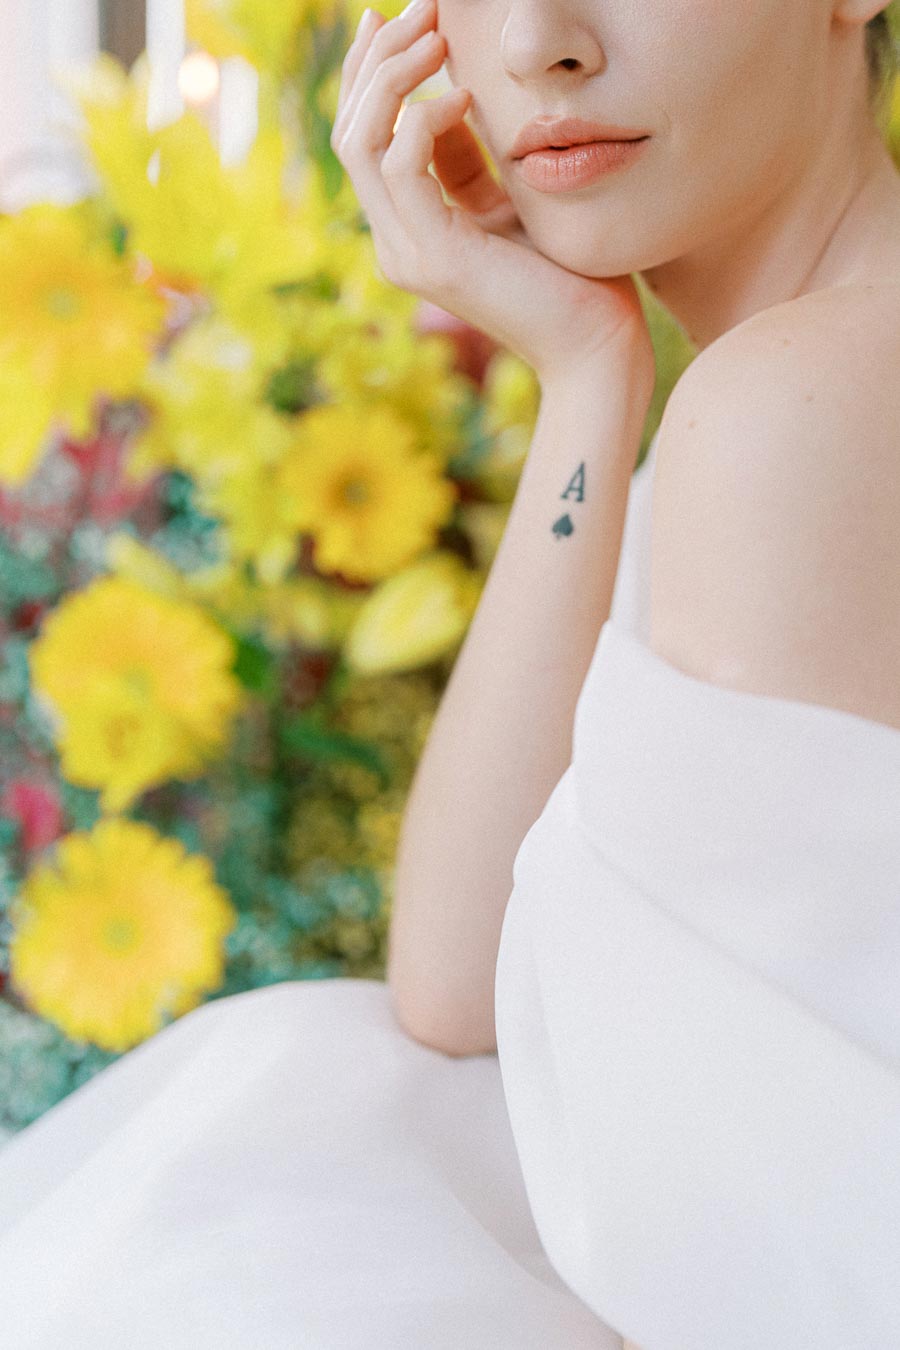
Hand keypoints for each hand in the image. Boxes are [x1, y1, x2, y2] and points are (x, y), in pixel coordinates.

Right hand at [330, 0, 655, 393]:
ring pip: (360, 142)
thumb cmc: (574, 276)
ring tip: (436, 34)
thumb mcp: (512, 199)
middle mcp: (397, 242)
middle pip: (351, 130)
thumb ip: (470, 158)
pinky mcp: (435, 259)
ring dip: (392, 75)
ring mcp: (409, 254)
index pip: (366, 137)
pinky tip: (463, 94)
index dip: (375, 70)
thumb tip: (448, 94)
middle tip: (423, 6)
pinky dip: (424, 118)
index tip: (407, 13)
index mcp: (411, 228)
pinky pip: (400, 166)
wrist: (598, 348)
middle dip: (379, 58)